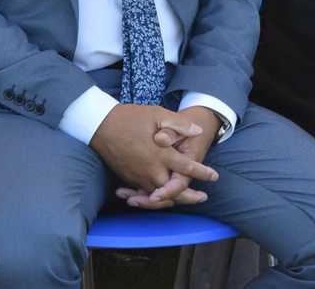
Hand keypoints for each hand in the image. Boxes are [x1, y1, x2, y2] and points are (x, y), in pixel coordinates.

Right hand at [91, 105, 217, 204]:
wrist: (101, 125)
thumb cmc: (131, 118)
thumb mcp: (158, 114)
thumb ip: (179, 124)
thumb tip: (198, 131)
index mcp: (161, 154)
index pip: (187, 168)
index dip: (202, 173)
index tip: (214, 176)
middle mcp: (151, 170)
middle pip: (173, 191)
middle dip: (189, 196)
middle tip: (202, 197)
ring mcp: (138, 176)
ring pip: (158, 196)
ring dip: (172, 200)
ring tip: (185, 199)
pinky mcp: (128, 178)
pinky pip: (144, 194)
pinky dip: (153, 199)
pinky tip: (160, 198)